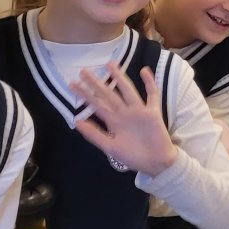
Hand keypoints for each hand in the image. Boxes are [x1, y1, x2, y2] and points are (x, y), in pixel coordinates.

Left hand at [74, 63, 177, 177]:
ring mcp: (138, 111)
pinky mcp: (152, 112)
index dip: (85, 95)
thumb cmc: (134, 157)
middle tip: (83, 70)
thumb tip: (77, 121)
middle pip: (108, 94)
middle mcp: (124, 113)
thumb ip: (94, 134)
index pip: (97, 105)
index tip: (73, 85)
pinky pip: (152, 95)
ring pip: (127, 90)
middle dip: (96, 83)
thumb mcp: (110, 147)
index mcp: (114, 121)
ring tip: (110, 64)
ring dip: (119, 77)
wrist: (156, 164)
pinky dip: (150, 83)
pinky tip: (144, 71)